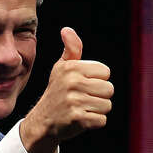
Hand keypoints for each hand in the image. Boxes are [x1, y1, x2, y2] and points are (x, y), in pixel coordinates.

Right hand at [20, 27, 112, 152]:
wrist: (42, 121)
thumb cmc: (57, 92)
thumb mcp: (61, 68)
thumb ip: (71, 49)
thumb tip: (67, 30)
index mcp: (71, 67)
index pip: (105, 72)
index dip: (97, 80)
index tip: (82, 85)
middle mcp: (72, 82)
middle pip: (109, 89)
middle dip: (99, 96)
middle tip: (82, 99)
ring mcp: (75, 101)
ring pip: (107, 105)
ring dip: (97, 110)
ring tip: (81, 109)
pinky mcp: (78, 119)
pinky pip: (102, 120)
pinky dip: (94, 123)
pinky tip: (80, 119)